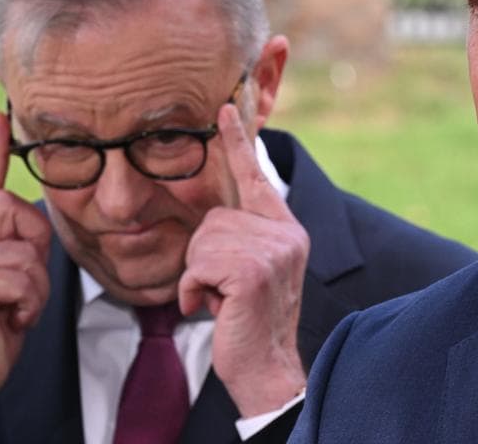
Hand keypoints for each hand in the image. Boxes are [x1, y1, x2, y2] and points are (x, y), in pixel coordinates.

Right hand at [0, 111, 52, 430]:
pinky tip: (7, 319)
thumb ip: (19, 243)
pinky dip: (28, 304)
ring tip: (12, 308)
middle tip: (18, 287)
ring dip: (34, 288)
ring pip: (26, 252)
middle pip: (19, 211)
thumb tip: (33, 211)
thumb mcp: (14, 276)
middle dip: (35, 251)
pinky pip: (23, 278)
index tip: (0, 113)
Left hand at [178, 104, 310, 416]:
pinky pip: (197, 265)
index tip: (223, 107)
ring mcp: (272, 251)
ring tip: (222, 300)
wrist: (267, 370)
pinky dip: (193, 292)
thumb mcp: (251, 270)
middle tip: (225, 291)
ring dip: (198, 277)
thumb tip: (213, 216)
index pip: (255, 177)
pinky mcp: (252, 271)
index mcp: (285, 228)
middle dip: (203, 258)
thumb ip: (240, 237)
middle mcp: (285, 233)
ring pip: (201, 241)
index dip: (237, 142)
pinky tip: (216, 309)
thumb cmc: (248, 322)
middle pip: (212, 219)